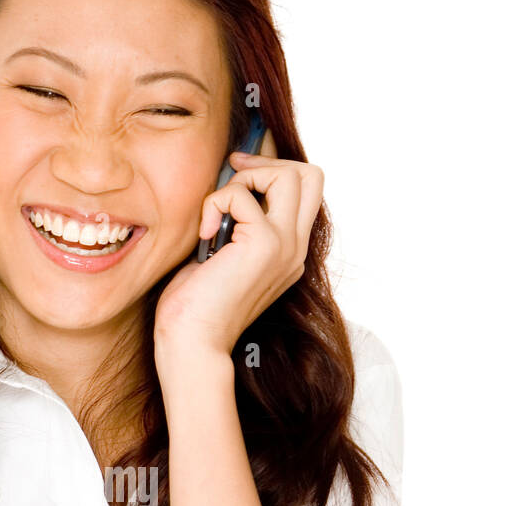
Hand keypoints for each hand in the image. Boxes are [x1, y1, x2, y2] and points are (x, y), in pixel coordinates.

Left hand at [153, 142, 323, 367]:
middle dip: (269, 163)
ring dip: (246, 179)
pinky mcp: (263, 243)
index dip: (274, 173)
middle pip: (311, 176)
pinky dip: (214, 203)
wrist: (193, 342)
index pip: (307, 193)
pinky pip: (240, 194)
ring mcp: (285, 246)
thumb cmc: (196, 306)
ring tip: (217, 212)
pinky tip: (203, 235)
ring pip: (290, 175)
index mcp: (289, 253)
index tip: (238, 175)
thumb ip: (236, 226)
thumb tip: (227, 189)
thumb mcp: (223, 257)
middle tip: (234, 174)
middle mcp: (295, 248)